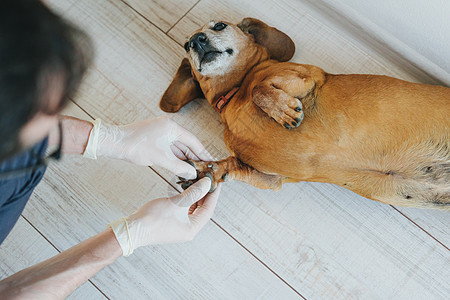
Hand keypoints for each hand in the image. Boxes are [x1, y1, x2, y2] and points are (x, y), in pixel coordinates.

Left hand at [83, 116, 212, 178]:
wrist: (114, 143)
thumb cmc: (136, 147)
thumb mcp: (161, 159)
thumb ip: (179, 167)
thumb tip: (193, 174)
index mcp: (171, 127)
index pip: (193, 141)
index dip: (203, 153)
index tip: (211, 162)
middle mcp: (168, 127)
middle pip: (186, 144)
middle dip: (195, 157)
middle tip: (205, 168)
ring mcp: (161, 132)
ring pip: (178, 147)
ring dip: (185, 158)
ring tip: (195, 170)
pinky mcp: (154, 138)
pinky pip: (169, 148)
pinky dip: (176, 157)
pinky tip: (181, 167)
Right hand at [109, 177, 219, 255]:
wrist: (132, 229)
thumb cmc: (153, 219)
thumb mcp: (177, 203)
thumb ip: (193, 192)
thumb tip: (207, 184)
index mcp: (192, 228)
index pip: (208, 209)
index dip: (213, 195)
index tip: (217, 183)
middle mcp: (188, 230)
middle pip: (202, 210)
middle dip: (205, 195)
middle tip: (209, 181)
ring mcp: (179, 227)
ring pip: (193, 209)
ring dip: (196, 197)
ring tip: (199, 182)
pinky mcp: (171, 223)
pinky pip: (184, 210)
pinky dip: (187, 200)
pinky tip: (186, 190)